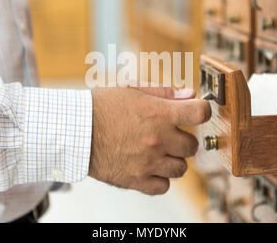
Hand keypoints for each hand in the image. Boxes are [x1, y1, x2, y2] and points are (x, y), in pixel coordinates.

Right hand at [89, 86, 210, 194]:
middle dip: (184, 138)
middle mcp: (158, 139)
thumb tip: (190, 95)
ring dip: (173, 159)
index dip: (202, 111)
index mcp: (159, 114)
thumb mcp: (131, 90)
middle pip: (193, 145)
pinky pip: (163, 186)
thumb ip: (164, 93)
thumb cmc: (101, 106)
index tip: (197, 112)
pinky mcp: (136, 180)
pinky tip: (149, 167)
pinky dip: (160, 178)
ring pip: (181, 168)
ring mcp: (148, 162)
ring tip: (157, 152)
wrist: (74, 130)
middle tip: (169, 134)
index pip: (200, 113)